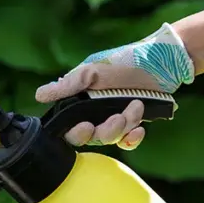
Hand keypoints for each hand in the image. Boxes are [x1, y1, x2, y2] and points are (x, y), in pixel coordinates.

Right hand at [35, 23, 194, 148]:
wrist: (163, 62)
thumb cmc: (126, 60)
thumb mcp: (93, 70)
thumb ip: (68, 85)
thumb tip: (39, 95)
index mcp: (80, 99)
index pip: (68, 126)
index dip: (75, 132)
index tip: (86, 126)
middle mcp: (94, 111)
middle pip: (90, 137)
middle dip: (105, 130)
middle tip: (119, 117)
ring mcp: (113, 117)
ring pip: (110, 138)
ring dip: (124, 126)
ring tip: (136, 106)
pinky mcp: (131, 123)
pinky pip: (127, 142)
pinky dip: (133, 138)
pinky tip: (140, 128)